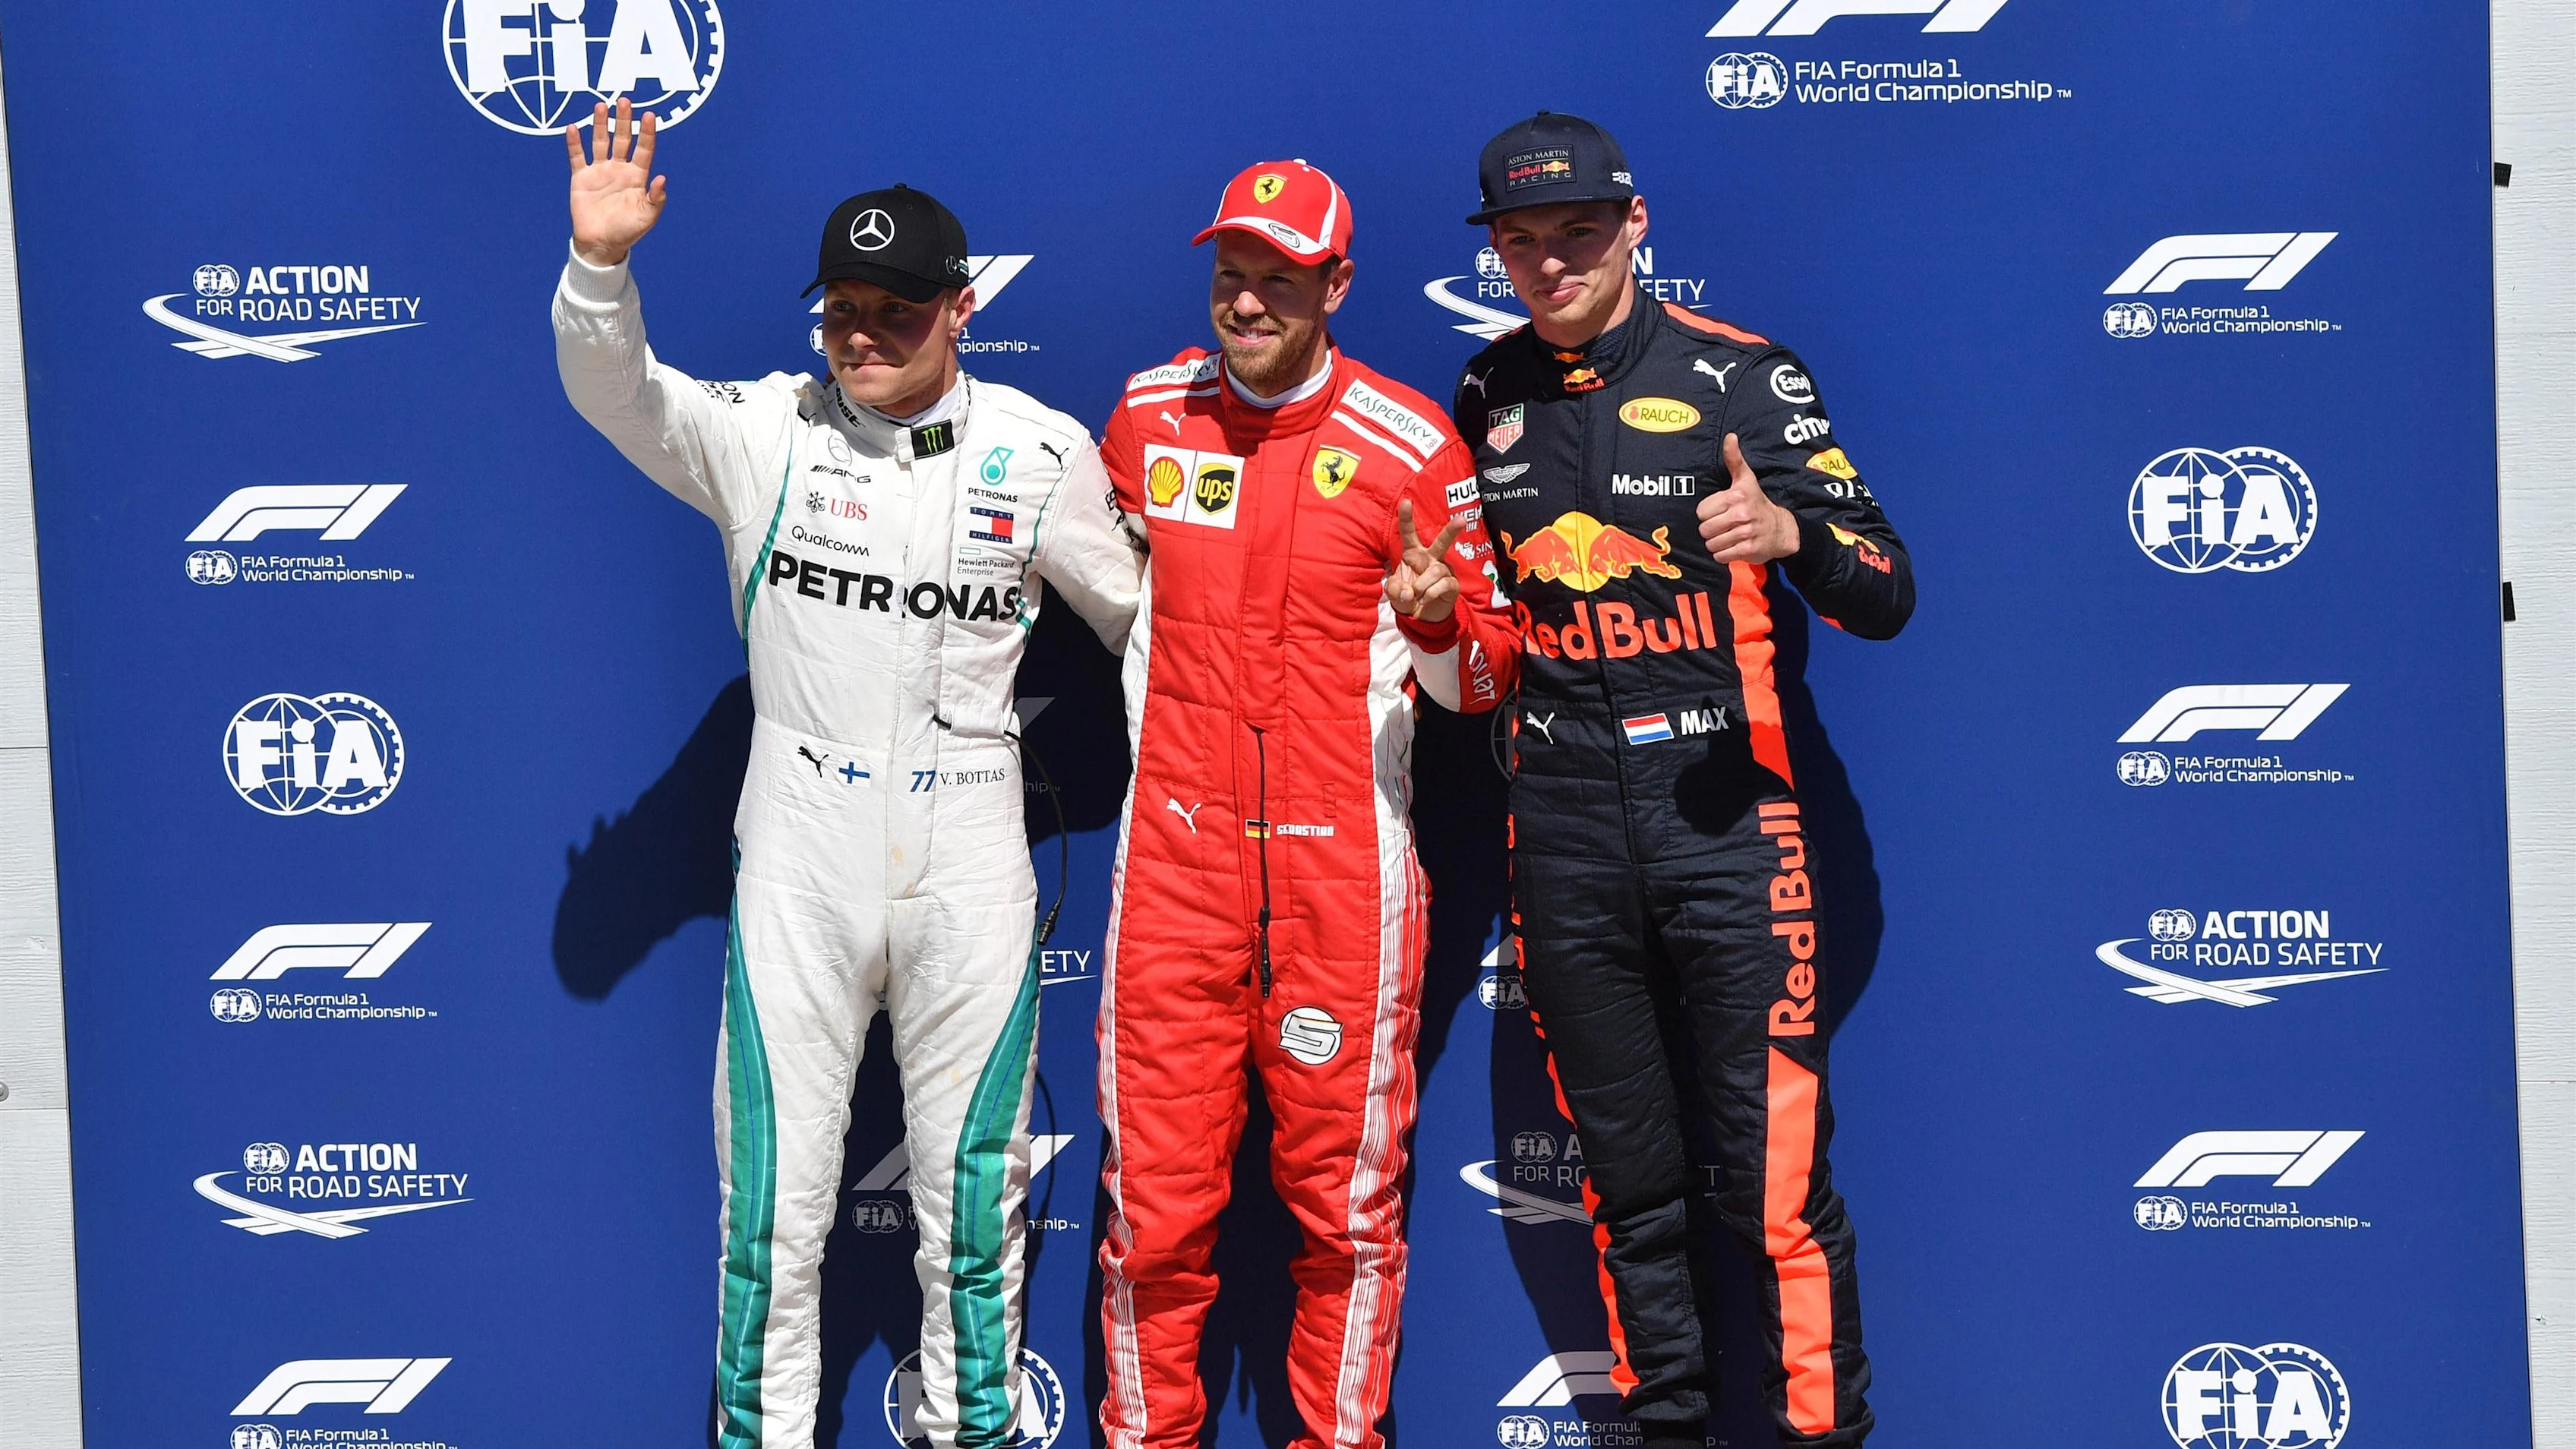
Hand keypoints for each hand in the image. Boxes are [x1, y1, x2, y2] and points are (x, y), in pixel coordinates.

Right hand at [566, 98, 666, 266]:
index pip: (644, 149)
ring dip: (600, 124)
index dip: (647, 133)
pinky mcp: (581, 177)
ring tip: (601, 106)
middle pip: (623, 139)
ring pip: (600, 141)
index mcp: (637, 176)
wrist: (601, 244)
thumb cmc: (628, 231)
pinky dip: (574, 143)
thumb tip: (662, 179)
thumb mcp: (647, 217)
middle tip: (624, 101)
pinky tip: (573, 127)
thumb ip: (656, 199)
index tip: (649, 115)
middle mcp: (619, 169)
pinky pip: (577, 156)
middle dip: (624, 120)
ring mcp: (600, 171)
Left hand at [1386, 498, 1468, 623]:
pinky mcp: (1452, 585)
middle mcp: (1430, 558)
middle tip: (1462, 519)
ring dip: (1422, 585)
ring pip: (1436, 570)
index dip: (1406, 519)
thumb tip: (1409, 591)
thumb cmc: (1407, 597)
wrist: (1421, 617)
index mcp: (1413, 554)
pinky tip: (1425, 599)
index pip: (1409, 534)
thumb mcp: (1394, 593)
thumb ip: (1395, 589)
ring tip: (1417, 595)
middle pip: (1441, 542)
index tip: (1405, 502)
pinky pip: (1444, 584)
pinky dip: (1430, 594)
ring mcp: (1443, 570)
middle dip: (1451, 531)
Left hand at [1696, 433, 1800, 563]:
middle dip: (1710, 529)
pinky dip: (1723, 554)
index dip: (1708, 513)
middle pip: (1704, 529)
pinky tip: (1733, 546)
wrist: (1781, 529)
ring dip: (1716, 543)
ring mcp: (1745, 533)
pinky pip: (1720, 556)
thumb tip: (1730, 436)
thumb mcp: (1746, 479)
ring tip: (1728, 536)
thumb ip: (1734, 459)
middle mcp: (1741, 514)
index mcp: (1736, 496)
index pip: (1701, 511)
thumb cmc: (1757, 502)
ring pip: (1711, 544)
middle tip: (1723, 526)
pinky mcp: (1747, 550)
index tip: (1720, 511)